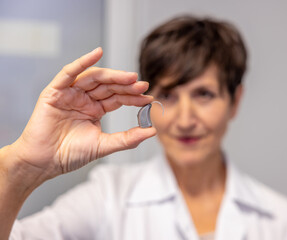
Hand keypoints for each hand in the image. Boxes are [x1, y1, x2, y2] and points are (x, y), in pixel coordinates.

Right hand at [8, 47, 155, 181]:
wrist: (43, 163)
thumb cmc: (70, 154)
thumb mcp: (104, 145)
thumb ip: (127, 138)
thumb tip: (152, 131)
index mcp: (95, 109)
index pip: (118, 98)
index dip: (133, 97)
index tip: (149, 98)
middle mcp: (84, 99)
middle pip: (109, 86)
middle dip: (126, 85)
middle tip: (143, 85)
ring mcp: (70, 93)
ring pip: (94, 78)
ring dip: (112, 75)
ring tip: (130, 77)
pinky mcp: (55, 91)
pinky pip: (69, 73)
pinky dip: (82, 62)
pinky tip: (97, 52)